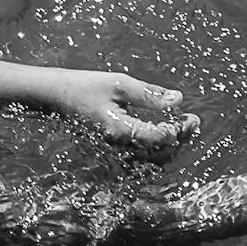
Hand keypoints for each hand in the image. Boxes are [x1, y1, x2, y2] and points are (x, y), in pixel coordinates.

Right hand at [50, 68, 199, 152]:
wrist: (54, 96)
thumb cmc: (84, 86)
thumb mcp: (118, 83)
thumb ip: (149, 93)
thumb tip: (178, 99)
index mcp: (121, 130)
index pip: (161, 138)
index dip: (181, 130)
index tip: (192, 117)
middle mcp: (119, 147)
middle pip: (161, 155)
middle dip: (180, 140)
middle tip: (190, 122)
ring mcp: (114, 151)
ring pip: (152, 162)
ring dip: (170, 148)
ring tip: (178, 129)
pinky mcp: (111, 151)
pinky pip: (140, 161)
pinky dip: (155, 152)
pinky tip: (160, 137)